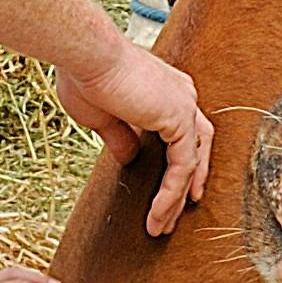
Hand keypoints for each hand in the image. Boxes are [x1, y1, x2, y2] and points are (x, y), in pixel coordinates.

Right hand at [55, 40, 211, 233]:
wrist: (85, 56)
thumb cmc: (86, 76)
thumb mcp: (103, 117)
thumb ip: (120, 137)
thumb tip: (128, 158)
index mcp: (166, 90)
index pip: (182, 133)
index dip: (179, 165)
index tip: (168, 193)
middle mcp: (182, 95)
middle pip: (196, 149)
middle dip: (185, 187)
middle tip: (171, 217)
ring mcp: (185, 105)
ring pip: (191, 163)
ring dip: (175, 199)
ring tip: (159, 227)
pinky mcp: (180, 118)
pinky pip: (183, 167)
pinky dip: (171, 193)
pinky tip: (157, 214)